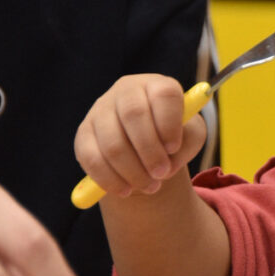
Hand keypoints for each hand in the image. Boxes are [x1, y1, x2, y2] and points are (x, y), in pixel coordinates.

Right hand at [74, 74, 206, 198]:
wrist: (143, 143)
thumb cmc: (172, 134)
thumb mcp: (190, 136)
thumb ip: (188, 143)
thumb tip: (168, 163)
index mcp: (157, 85)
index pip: (164, 95)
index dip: (169, 123)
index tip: (174, 147)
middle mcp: (126, 90)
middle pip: (134, 115)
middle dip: (150, 151)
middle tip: (162, 174)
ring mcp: (100, 109)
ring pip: (112, 142)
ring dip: (132, 171)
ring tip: (150, 187)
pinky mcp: (83, 133)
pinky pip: (91, 159)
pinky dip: (110, 179)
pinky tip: (126, 190)